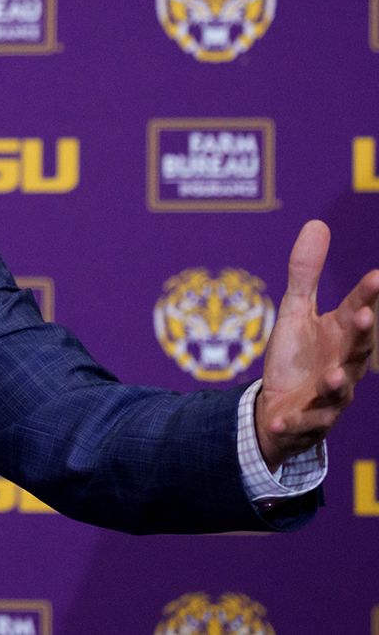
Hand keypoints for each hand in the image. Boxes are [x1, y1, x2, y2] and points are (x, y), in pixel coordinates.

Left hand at [255, 220, 378, 470]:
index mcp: (341, 336)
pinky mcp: (306, 421)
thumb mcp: (295, 312)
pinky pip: (301, 424)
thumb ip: (306, 274)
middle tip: (363, 316)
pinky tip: (278, 419)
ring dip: (338, 383)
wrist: (279, 407)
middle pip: (357, 350)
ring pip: (338, 391)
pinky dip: (291, 423)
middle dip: (362, 335)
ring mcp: (327, 397)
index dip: (367, 295)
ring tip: (335, 375)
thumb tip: (316, 223)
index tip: (377, 275)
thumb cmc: (297, 357)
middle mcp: (343, 365)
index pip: (357, 311)